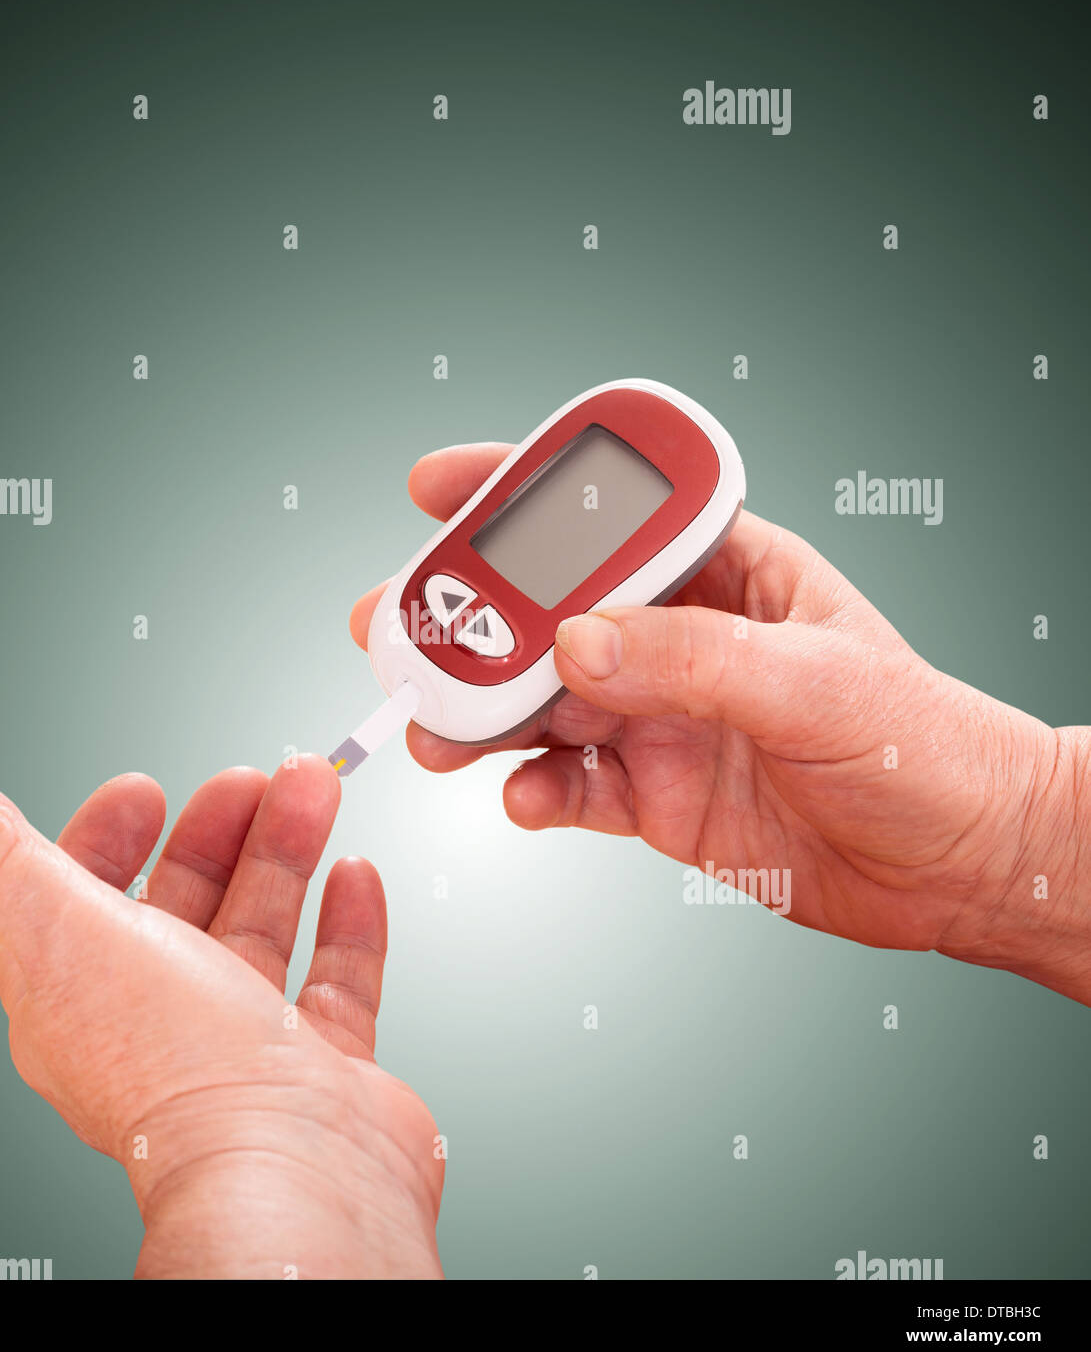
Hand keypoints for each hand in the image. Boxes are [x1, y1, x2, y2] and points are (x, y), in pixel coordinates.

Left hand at [0, 755, 443, 1278]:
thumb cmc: (177, 1070)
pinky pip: (335, 982)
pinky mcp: (320, 1068)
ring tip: (315, 791)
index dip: (108, 841)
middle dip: (219, 831)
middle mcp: (158, 1026)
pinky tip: (354, 875)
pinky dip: (345, 923)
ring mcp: (245, 1049)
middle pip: (186, 905)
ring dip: (288, 854)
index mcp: (81, 1000)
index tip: (145, 791)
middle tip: (257, 778)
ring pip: (263, 930)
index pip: (81, 904)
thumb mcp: (62, 929)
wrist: (293, 1168)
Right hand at [350, 442, 1090, 1003]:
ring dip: (482, 712)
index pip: (610, 514)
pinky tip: (523, 799)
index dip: (521, 489)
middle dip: (469, 616)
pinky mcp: (654, 794)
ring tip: (436, 729)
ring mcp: (661, 717)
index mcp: (726, 573)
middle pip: (550, 611)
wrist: (958, 866)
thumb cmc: (923, 744)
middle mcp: (681, 639)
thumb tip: (576, 642)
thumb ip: (691, 659)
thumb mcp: (814, 682)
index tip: (435, 485)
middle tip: (393, 624)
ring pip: (543, 701)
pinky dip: (533, 791)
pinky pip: (571, 785)